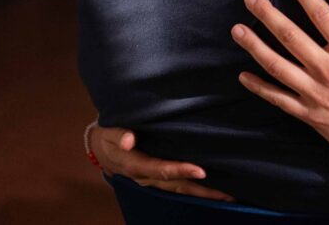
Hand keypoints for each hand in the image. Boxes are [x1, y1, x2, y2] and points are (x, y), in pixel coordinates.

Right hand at [86, 123, 233, 200]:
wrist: (100, 149)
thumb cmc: (108, 136)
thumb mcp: (109, 132)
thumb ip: (118, 135)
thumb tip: (129, 140)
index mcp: (135, 165)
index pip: (161, 169)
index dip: (180, 170)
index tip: (201, 171)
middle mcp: (147, 177)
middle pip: (177, 186)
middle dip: (202, 191)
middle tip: (227, 194)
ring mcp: (154, 180)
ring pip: (181, 189)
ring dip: (203, 194)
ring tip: (228, 196)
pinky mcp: (159, 179)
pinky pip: (179, 186)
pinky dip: (196, 190)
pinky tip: (213, 190)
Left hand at [232, 0, 328, 205]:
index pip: (323, 18)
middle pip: (291, 38)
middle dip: (268, 15)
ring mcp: (316, 96)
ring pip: (278, 66)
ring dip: (255, 46)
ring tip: (237, 29)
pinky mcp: (310, 116)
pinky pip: (278, 99)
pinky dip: (260, 87)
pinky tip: (243, 74)